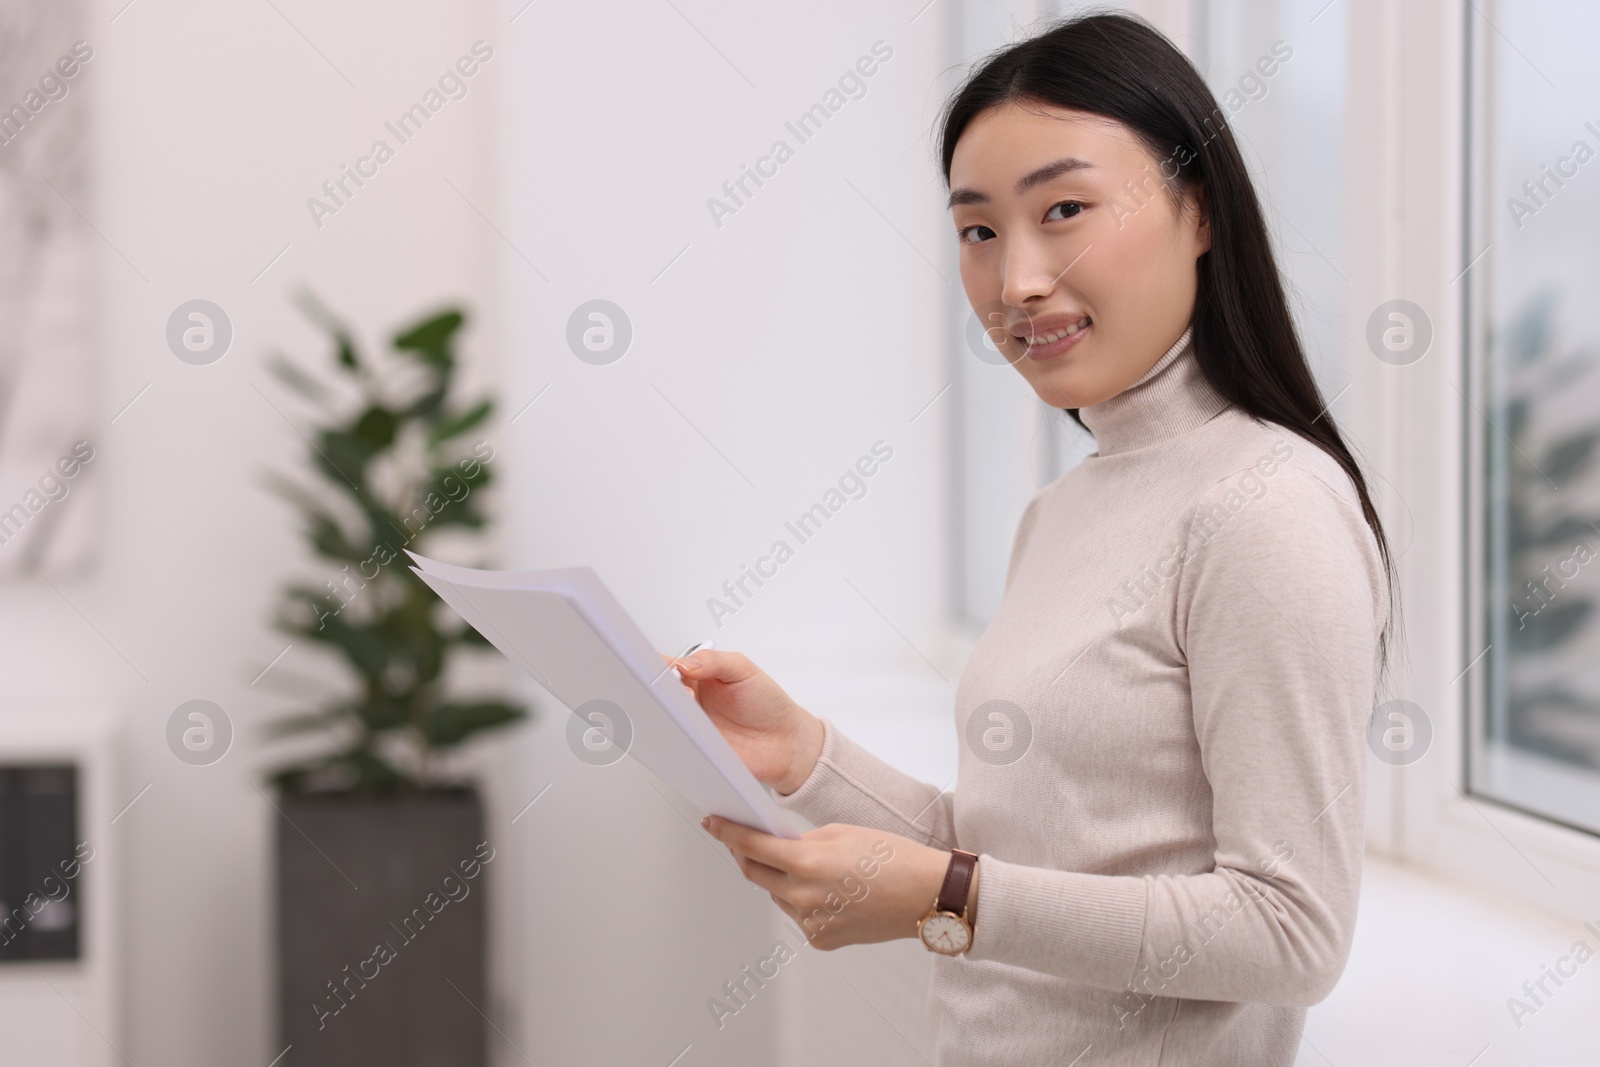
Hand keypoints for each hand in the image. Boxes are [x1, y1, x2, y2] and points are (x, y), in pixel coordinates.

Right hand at [659, 648, 823, 794]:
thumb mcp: (744, 669)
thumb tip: (686, 663)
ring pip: (663, 718)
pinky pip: (675, 743)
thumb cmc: (768, 704)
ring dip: (666, 714)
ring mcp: (691, 725)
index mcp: (699, 675)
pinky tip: (686, 732)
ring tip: (685, 709)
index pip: (669, 665)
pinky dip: (674, 739)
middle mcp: (691, 699)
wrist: (784, 743)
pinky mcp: (694, 747)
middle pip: (659, 693)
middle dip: (658, 690)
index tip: (663, 668)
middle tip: (672, 689)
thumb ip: (714, 660)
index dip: (660, 665)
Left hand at [702, 815, 960, 951]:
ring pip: (777, 895)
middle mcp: (804, 898)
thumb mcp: (841, 832)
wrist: (926, 895)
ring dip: (778, 878)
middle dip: (745, 855)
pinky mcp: (821, 940)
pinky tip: (825, 889)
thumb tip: (775, 844)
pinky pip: (797, 915)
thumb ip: (802, 840)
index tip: (713, 823)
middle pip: (755, 874)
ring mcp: (811, 924)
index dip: (727, 833)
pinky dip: (801, 899)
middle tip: (744, 840)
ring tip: (806, 865)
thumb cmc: (894, 858)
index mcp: (808, 864)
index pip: (751, 846)